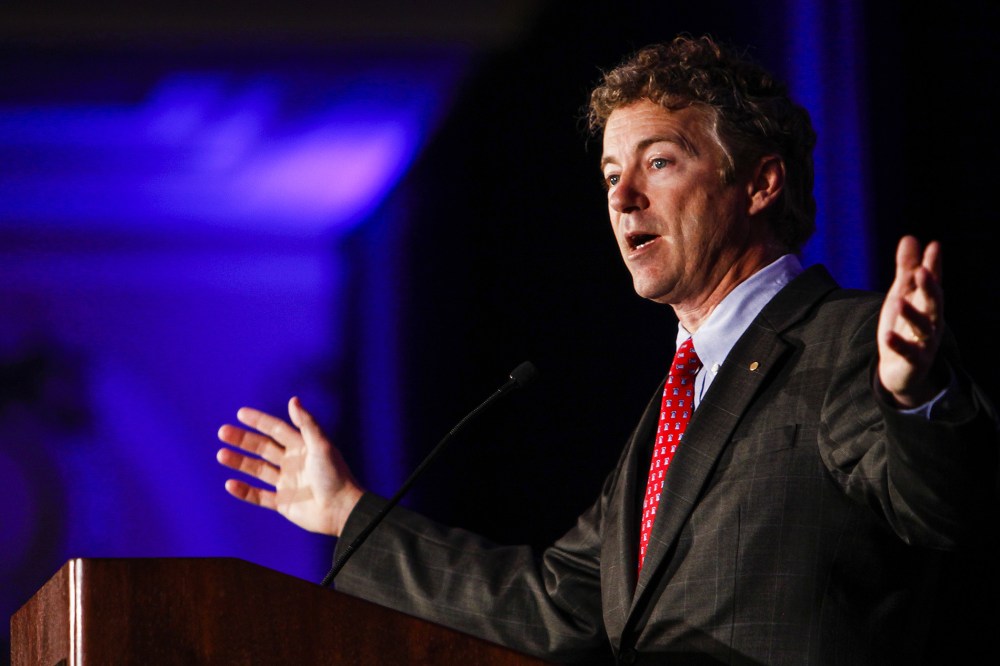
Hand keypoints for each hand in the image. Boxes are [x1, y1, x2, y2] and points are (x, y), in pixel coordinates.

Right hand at [216, 397, 363, 535]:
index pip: (277, 429)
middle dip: (243, 440)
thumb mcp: (321, 445)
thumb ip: (307, 424)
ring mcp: (287, 482)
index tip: (241, 413)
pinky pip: (259, 496)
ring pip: (258, 470)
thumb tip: (293, 399)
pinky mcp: (284, 502)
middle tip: (223, 432)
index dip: (259, 421)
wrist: (342, 509)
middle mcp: (293, 462)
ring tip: (221, 454)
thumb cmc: (335, 475)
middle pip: (263, 447)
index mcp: (302, 446)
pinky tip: (230, 484)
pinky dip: (244, 491)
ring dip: (239, 462)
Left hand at [877, 236, 945, 407]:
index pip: (932, 282)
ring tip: (899, 301)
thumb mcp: (902, 295)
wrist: (900, 369)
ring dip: (913, 314)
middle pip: (934, 303)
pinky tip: (888, 335)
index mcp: (928, 304)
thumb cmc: (904, 326)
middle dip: (930, 288)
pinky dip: (899, 344)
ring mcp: (924, 343)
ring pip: (923, 328)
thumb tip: (910, 237)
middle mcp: (931, 322)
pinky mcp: (914, 362)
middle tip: (923, 272)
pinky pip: (908, 353)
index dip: (934, 265)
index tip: (934, 247)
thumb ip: (906, 269)